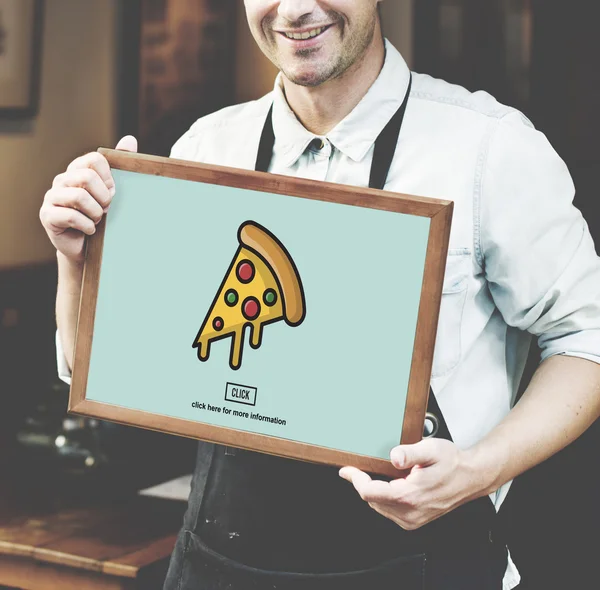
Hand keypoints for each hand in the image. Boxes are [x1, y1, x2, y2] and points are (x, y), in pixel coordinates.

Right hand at [39, 136, 137, 262]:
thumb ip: (119, 163)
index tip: (112, 193)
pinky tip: (90, 230)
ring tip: (97, 220)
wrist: (86, 246)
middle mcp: (62, 180)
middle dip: (103, 197)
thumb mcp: (113, 191)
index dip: (109, 178)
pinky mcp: (47, 216)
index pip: (95, 160)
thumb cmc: (100, 216)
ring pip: (79, 197)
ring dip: (96, 213)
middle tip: (106, 209)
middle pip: (87, 177)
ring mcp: (52, 197)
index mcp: (77, 170)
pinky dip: (88, 226)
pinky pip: (71, 217)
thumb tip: (130, 139)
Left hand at [339, 439, 487, 529]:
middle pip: (372, 500)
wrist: (471, 477)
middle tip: (363, 467)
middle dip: (364, 483)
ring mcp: (412, 519)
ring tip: (382, 474)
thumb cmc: (453, 463)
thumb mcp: (431, 449)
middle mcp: (410, 512)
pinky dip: (385, 497)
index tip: (347, 470)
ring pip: (379, 506)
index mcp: (410, 495)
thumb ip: (410, 453)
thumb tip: (394, 456)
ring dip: (375, 490)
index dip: (355, 479)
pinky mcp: (414, 520)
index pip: (370, 492)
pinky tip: (393, 484)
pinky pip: (389, 510)